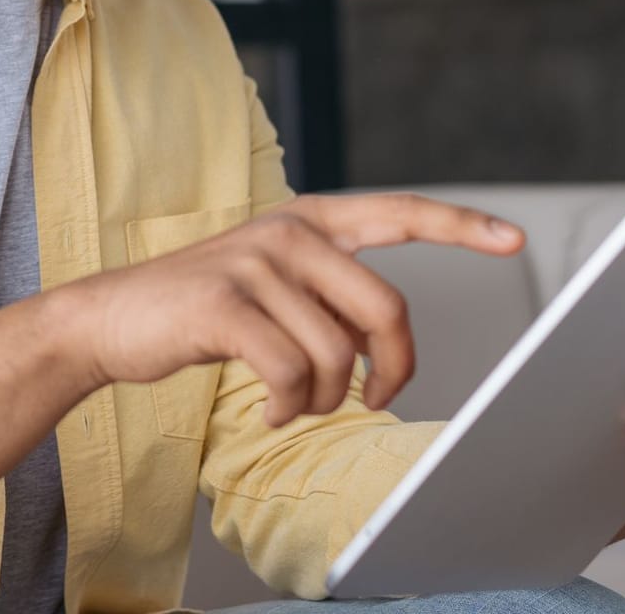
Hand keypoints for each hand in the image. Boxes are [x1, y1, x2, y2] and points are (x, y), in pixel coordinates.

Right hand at [74, 194, 525, 426]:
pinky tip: (265, 413)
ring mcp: (255, 263)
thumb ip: (328, 295)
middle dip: (390, 371)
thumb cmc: (202, 314)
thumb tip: (382, 347)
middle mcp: (288, 231)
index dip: (461, 226)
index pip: (400, 212)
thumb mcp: (272, 286)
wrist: (111, 320)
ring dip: (324, 400)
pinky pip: (290, 374)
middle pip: (385, 308)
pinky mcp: (224, 304)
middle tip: (371, 401)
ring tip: (293, 405)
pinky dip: (286, 409)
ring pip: (337, 353)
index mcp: (308, 221)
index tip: (513, 239)